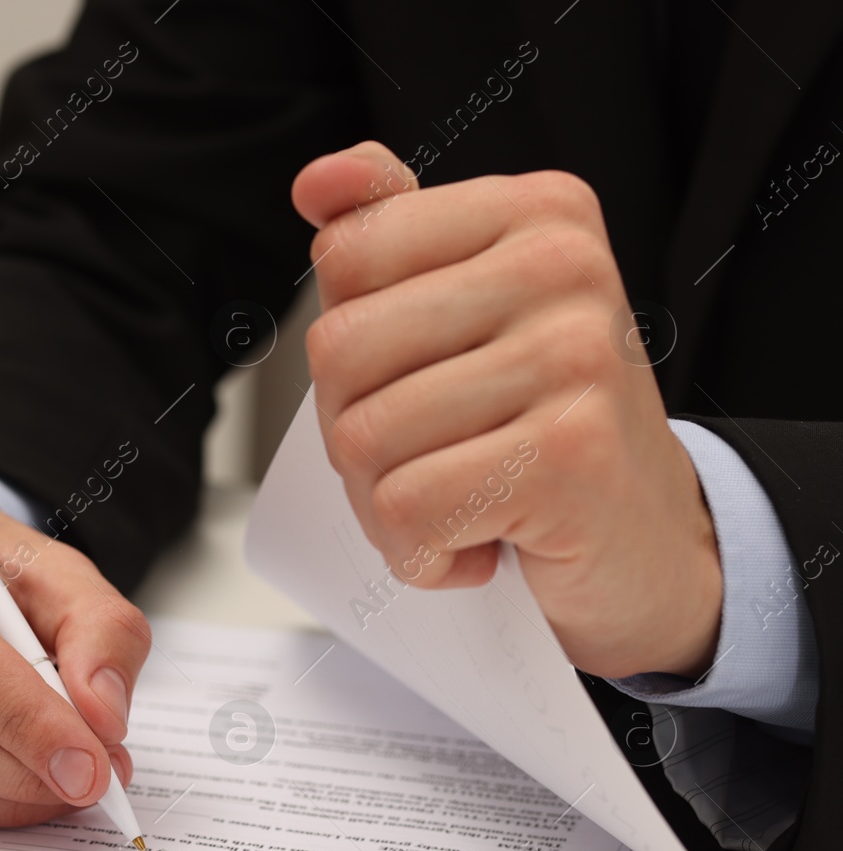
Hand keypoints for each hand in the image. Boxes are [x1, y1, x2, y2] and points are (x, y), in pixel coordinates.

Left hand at [290, 142, 721, 678]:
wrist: (648, 541)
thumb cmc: (542, 428)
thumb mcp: (466, 312)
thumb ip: (389, 236)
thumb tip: (318, 181)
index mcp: (533, 211)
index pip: (345, 257)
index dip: (348, 348)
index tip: (420, 381)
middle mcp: (563, 267)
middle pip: (340, 351)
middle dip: (356, 432)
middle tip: (435, 458)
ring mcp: (574, 357)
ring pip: (363, 438)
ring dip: (386, 504)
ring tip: (461, 502)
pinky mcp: (570, 456)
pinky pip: (408, 509)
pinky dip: (421, 553)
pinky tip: (481, 543)